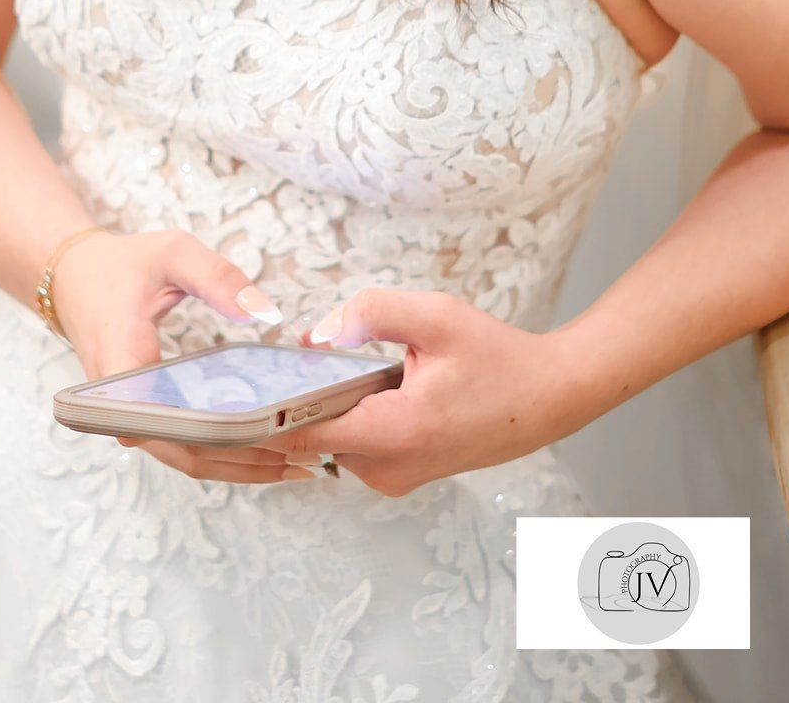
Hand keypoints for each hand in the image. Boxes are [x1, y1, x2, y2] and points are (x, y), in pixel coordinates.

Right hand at [52, 228, 318, 486]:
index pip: (172, 424)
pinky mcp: (143, 417)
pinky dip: (224, 452)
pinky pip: (184, 447)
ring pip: (187, 459)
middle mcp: (121, 405)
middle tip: (306, 458)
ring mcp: (130, 417)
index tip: (275, 434)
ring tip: (298, 463)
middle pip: (187, 454)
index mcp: (123, 366)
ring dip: (241, 465)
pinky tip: (265, 448)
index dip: (224, 437)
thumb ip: (219, 277)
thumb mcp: (172, 253)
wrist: (74, 279)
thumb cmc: (120, 266)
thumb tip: (266, 312)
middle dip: (247, 462)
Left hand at [249, 287, 582, 496]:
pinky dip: (348, 415)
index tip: (239, 385)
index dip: (265, 410)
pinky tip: (363, 383)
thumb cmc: (498, 357)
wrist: (548, 397)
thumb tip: (315, 333)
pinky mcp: (400, 475)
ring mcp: (395, 478)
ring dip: (327, 405)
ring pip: (330, 439)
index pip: (303, 433)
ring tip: (336, 363)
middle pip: (311, 434)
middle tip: (289, 356)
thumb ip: (371, 312)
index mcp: (396, 433)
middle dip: (297, 396)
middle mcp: (390, 468)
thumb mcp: (435, 315)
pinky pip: (353, 444)